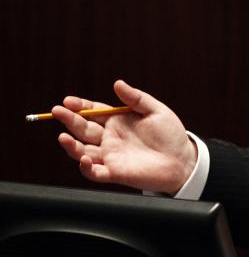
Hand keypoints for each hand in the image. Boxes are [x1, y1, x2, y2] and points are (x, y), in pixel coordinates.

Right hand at [52, 80, 196, 194]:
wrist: (183, 160)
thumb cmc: (170, 135)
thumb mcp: (156, 111)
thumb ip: (137, 98)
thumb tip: (118, 83)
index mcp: (117, 121)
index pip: (92, 111)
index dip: (80, 106)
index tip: (69, 100)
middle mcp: (109, 138)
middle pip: (83, 128)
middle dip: (69, 120)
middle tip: (58, 111)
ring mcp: (110, 155)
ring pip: (82, 151)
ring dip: (71, 145)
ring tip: (63, 137)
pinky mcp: (115, 173)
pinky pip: (94, 172)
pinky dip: (86, 167)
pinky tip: (85, 159)